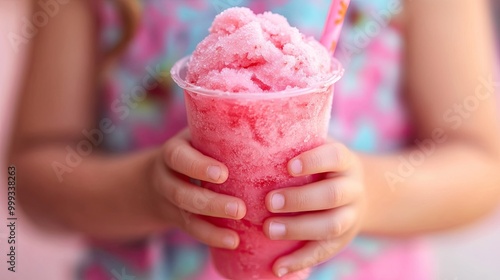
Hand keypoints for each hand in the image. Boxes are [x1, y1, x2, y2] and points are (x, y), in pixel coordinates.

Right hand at [148, 128, 246, 248]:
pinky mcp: (179, 218)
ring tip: (238, 231)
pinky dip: (211, 237)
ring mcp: (171, 200)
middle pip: (180, 192)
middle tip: (240, 207)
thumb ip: (228, 126)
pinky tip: (233, 242)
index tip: (223, 173)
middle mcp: (167, 176)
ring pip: (185, 215)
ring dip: (212, 224)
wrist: (164, 175)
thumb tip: (284, 108)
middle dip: (210, 202)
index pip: (178, 156)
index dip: (198, 166)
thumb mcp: (203, 133)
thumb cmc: (199, 146)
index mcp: (175, 149)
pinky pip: (192, 230)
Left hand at [263, 141, 365, 277]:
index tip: (288, 167)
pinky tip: (277, 267)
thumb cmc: (322, 167)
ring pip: (330, 225)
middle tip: (269, 202)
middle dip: (300, 199)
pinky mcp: (342, 240)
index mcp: (344, 161)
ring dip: (298, 229)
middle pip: (332, 195)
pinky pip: (323, 252)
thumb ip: (294, 143)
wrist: (359, 192)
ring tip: (268, 230)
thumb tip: (248, 135)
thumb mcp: (318, 150)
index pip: (334, 157)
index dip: (313, 161)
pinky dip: (300, 261)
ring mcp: (350, 216)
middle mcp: (352, 188)